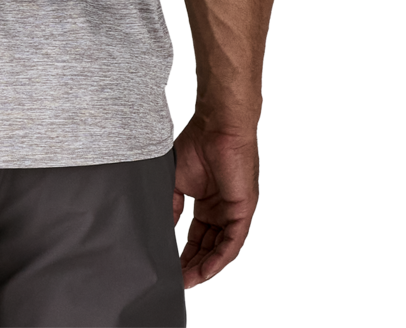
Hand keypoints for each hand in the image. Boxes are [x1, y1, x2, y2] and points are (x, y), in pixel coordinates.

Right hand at [170, 117, 260, 289]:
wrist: (215, 125)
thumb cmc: (197, 144)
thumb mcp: (175, 182)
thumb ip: (170, 208)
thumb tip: (161, 232)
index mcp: (208, 203)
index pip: (197, 237)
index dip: (184, 253)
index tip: (170, 268)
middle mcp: (223, 210)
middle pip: (209, 247)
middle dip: (193, 265)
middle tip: (177, 280)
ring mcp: (235, 211)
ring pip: (221, 249)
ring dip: (205, 267)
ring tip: (187, 281)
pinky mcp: (244, 210)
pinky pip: (233, 242)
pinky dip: (219, 258)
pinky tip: (205, 271)